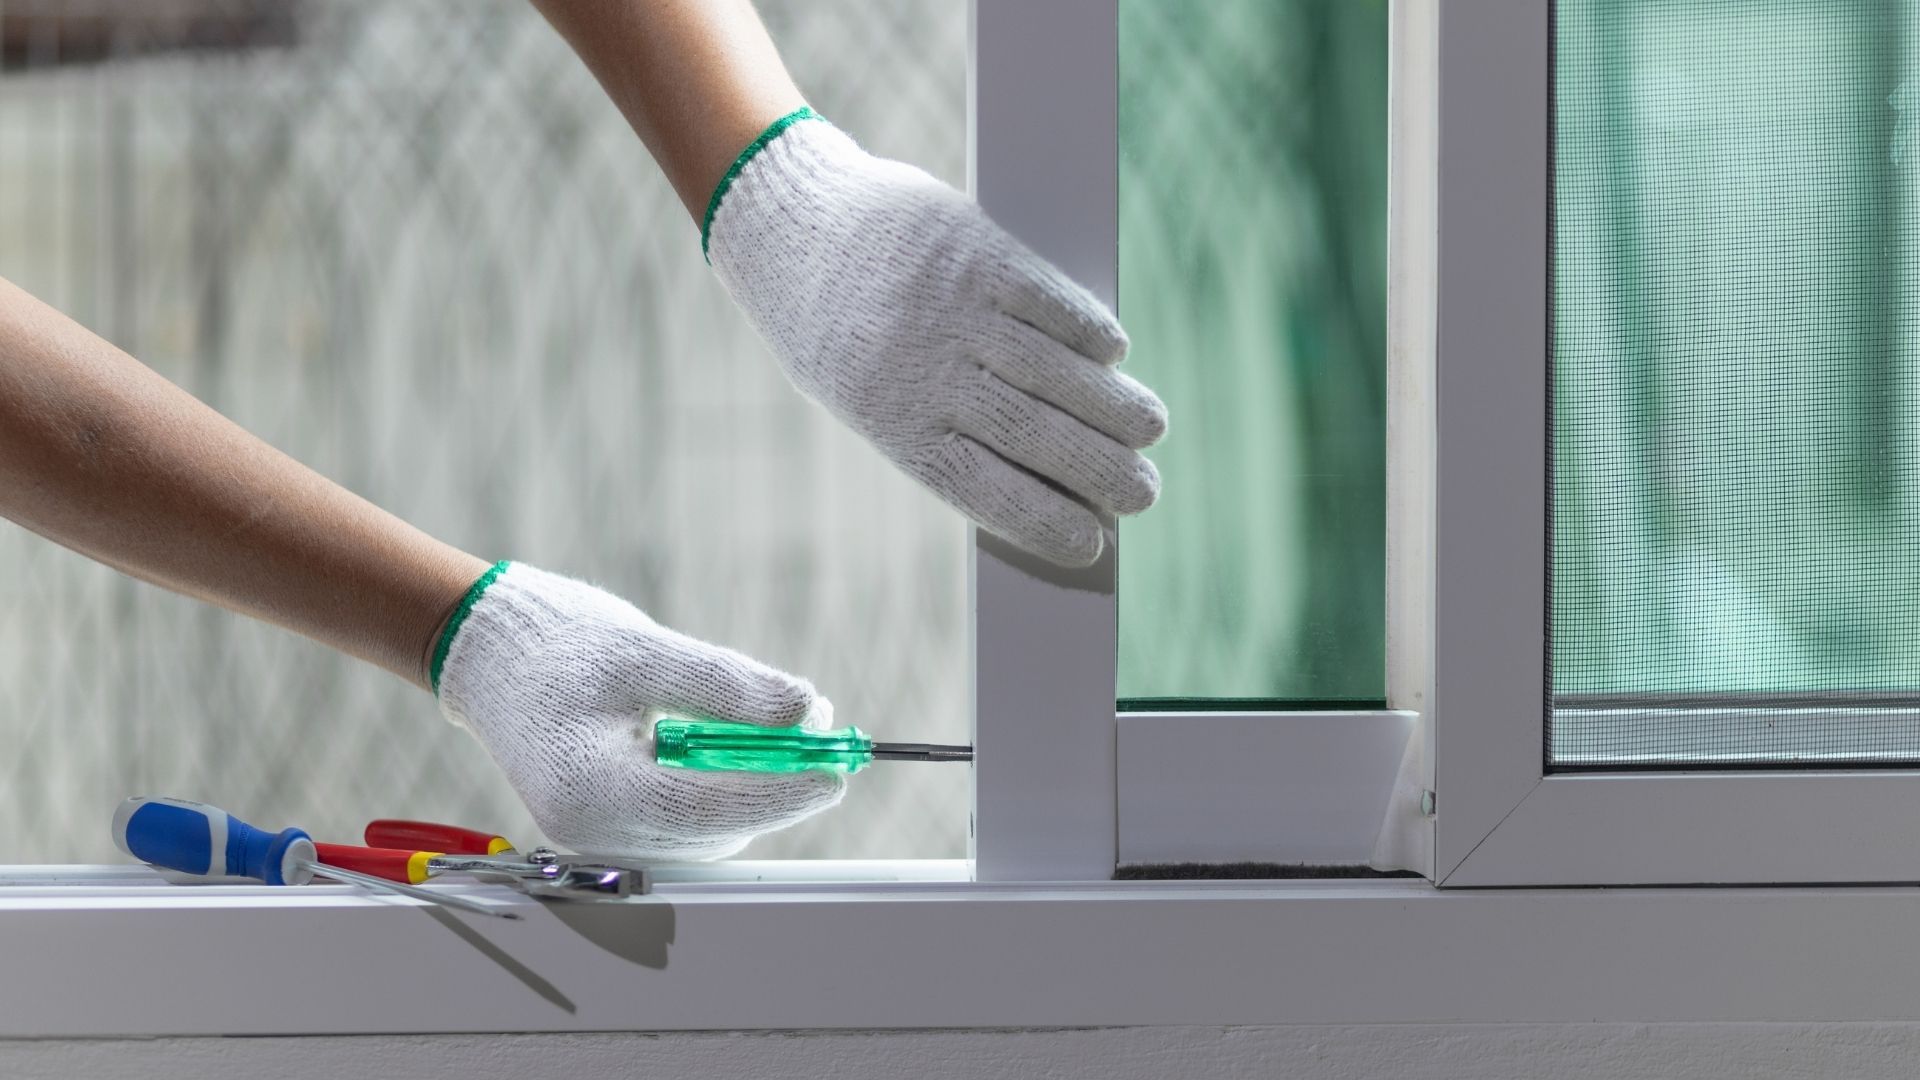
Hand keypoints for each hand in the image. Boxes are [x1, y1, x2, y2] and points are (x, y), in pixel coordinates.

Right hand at [432, 562, 843, 859]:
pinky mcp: (606, 823)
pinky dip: (719, 786)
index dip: (784, 791)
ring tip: (776, 726)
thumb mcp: (648, 652)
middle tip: (819, 729)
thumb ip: (728, 687)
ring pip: (706, 831)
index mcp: (595, 791)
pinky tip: (727, 742)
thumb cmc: (557, 645)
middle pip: (716, 829)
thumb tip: (807, 711)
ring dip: (750, 785)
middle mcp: (594, 830)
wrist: (489, 654)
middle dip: (775, 783)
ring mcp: (598, 835)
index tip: (836, 768)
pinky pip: (683, 821)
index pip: (713, 811)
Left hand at [707, 112, 1167, 567]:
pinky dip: (1087, 331)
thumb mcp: (862, 395)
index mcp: (893, 423)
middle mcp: (926, 371)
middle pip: (1034, 436)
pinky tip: (1115, 354)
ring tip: (1151, 430)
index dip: (1045, 521)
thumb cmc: (832, 327)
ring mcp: (954, 309)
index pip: (985, 491)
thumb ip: (937, 430)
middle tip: (1145, 493)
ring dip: (1112, 406)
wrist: (785, 226)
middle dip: (1101, 471)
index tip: (1094, 543)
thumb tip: (1032, 475)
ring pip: (1053, 371)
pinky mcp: (974, 251)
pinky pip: (1046, 301)